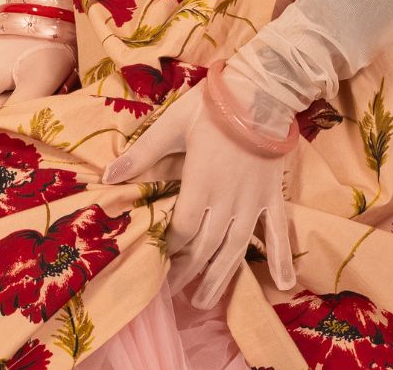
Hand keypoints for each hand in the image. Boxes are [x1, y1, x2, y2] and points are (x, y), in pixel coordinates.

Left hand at [103, 77, 295, 308]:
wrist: (262, 90)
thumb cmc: (214, 105)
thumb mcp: (173, 124)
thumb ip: (143, 153)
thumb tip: (109, 176)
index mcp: (201, 184)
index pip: (182, 231)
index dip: (169, 249)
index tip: (158, 260)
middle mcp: (227, 202)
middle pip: (206, 248)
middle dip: (187, 272)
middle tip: (173, 291)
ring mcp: (253, 202)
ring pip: (235, 250)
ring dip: (219, 278)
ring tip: (204, 301)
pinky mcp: (272, 196)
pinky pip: (278, 232)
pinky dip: (281, 259)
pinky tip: (284, 286)